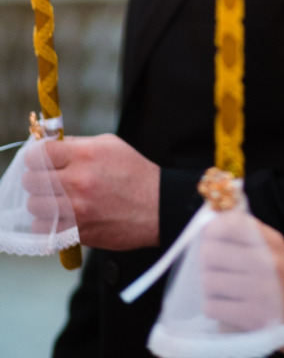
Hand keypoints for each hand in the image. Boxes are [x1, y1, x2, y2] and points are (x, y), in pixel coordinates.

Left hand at [22, 133, 159, 249]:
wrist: (157, 206)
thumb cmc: (134, 172)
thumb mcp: (110, 145)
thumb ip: (77, 144)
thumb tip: (49, 145)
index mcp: (85, 155)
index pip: (40, 153)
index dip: (35, 156)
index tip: (39, 159)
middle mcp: (78, 181)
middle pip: (32, 180)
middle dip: (37, 178)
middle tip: (47, 179)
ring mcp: (76, 209)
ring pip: (34, 205)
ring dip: (41, 202)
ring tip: (55, 199)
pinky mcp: (77, 232)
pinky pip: (43, 228)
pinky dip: (47, 223)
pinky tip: (59, 216)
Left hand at [201, 208, 283, 353]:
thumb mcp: (282, 251)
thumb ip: (253, 237)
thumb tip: (214, 225)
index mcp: (273, 242)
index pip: (230, 223)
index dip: (212, 230)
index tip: (209, 238)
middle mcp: (267, 262)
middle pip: (211, 253)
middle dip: (206, 262)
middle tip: (215, 269)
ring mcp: (259, 290)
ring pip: (208, 280)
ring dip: (210, 288)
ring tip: (223, 291)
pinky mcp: (251, 316)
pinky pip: (212, 306)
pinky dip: (215, 308)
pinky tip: (227, 307)